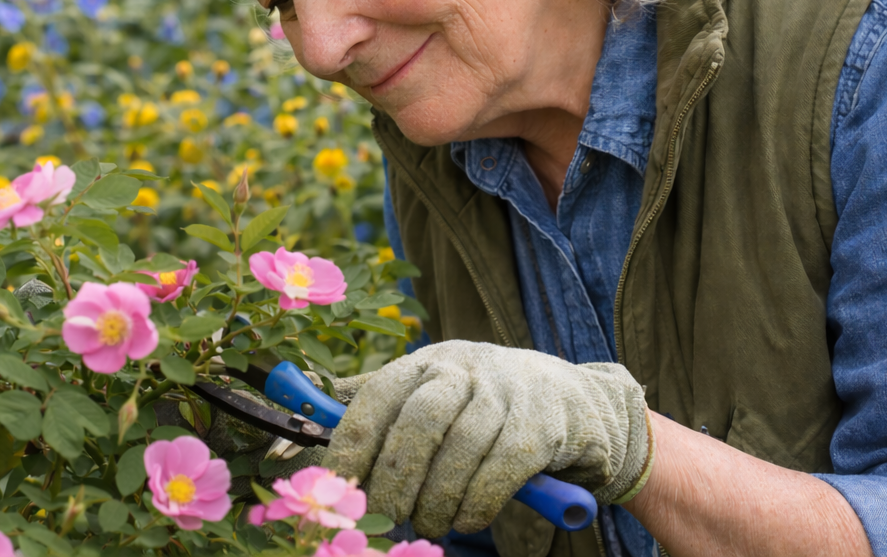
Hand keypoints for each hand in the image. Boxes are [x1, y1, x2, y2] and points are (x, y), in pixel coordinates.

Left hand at [322, 341, 650, 537]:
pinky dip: (477, 503)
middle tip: (385, 519)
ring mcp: (505, 393)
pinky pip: (501, 470)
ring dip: (436, 500)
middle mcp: (464, 367)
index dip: (352, 445)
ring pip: (460, 450)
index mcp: (427, 361)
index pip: (377, 396)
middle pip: (418, 422)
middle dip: (395, 478)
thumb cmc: (484, 403)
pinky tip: (466, 520)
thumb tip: (315, 420)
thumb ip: (385, 406)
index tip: (337, 489)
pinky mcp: (540, 425)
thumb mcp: (434, 391)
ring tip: (427, 526)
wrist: (571, 399)